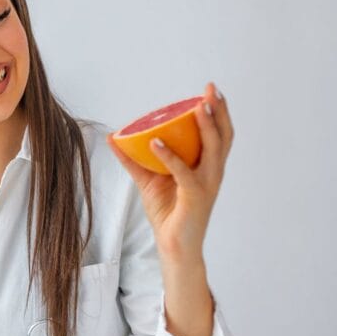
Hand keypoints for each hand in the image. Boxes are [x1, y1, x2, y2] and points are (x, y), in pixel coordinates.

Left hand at [107, 83, 233, 261]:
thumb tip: (113, 137)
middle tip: (209, 90)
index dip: (219, 112)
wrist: (174, 245)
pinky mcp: (194, 197)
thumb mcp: (148, 180)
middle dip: (219, 111)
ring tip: (196, 107)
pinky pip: (183, 172)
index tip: (210, 90)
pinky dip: (169, 156)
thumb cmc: (167, 212)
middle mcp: (213, 172)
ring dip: (206, 127)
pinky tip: (155, 142)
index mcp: (207, 166)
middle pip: (223, 136)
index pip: (220, 134)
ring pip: (212, 150)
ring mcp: (207, 184)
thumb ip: (133, 159)